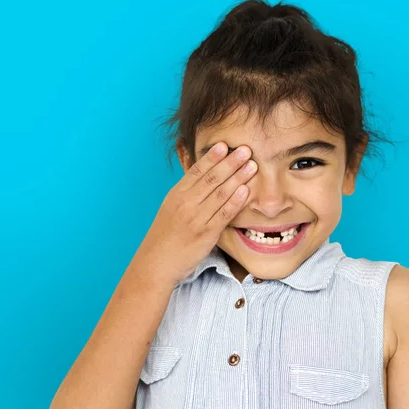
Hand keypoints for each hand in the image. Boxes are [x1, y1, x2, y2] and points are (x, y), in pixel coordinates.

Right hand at [139, 142, 256, 283]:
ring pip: (221, 193)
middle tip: (246, 149)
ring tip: (252, 165)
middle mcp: (185, 204)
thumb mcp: (170, 207)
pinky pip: (224, 214)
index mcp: (176, 194)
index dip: (212, 157)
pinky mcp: (206, 234)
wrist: (156, 263)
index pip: (196, 171)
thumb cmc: (166, 235)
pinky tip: (246, 190)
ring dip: (238, 178)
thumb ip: (186, 191)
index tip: (224, 144)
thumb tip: (201, 174)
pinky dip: (236, 201)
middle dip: (230, 162)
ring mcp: (196, 218)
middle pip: (211, 179)